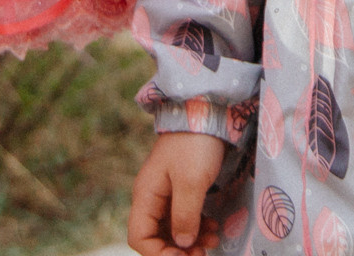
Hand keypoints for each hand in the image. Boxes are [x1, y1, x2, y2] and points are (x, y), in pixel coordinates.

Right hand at [128, 131, 226, 255]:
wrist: (206, 111)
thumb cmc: (195, 145)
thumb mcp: (191, 182)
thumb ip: (185, 215)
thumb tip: (182, 244)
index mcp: (146, 195)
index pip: (139, 237)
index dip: (158, 254)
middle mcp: (152, 197)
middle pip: (156, 236)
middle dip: (177, 250)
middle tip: (201, 254)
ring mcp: (167, 193)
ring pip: (173, 229)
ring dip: (191, 240)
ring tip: (213, 241)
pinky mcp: (182, 188)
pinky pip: (185, 217)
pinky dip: (198, 227)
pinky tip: (213, 228)